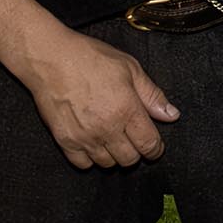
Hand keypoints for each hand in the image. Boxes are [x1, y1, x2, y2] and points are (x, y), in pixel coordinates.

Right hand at [18, 28, 179, 169]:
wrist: (50, 58)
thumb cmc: (90, 58)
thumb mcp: (129, 68)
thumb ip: (152, 95)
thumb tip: (171, 115)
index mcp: (126, 110)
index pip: (149, 144)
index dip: (156, 149)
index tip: (155, 146)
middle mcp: (107, 128)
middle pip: (130, 159)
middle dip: (136, 152)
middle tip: (132, 138)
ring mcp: (84, 137)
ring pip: (107, 164)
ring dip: (114, 155)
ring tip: (112, 138)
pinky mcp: (64, 140)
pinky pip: (83, 164)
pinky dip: (90, 158)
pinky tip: (92, 142)